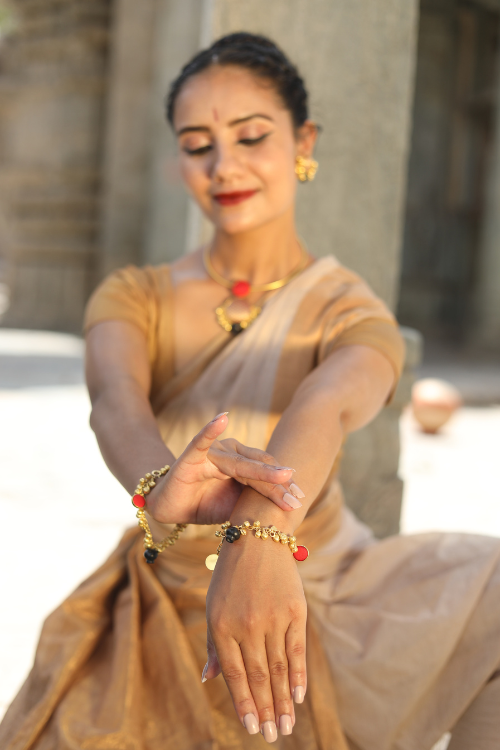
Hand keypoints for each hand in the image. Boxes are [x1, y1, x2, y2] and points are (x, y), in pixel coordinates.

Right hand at [147, 413, 304, 524]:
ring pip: (240, 464)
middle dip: (279, 484)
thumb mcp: (235, 506)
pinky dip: (210, 429)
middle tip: (296, 497)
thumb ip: (254, 501)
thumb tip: (285, 510)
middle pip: (258, 468)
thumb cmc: (205, 503)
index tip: (300, 498)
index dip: (283, 484)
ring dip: (262, 471)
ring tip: (284, 475)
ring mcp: (211, 454)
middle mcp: (229, 454)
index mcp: (241, 462)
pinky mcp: (190, 458)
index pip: (266, 471)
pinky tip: (223, 418)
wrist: (170, 508)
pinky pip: (201, 441)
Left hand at [204, 533, 306, 741]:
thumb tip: (210, 679)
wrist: (257, 538)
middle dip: (266, 710)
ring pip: (279, 669)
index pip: (234, 675)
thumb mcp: (214, 606)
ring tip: (286, 726)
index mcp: (222, 626)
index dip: (244, 703)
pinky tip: (298, 696)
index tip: (251, 728)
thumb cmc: (231, 575)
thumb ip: (214, 644)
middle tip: (272, 736)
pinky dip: (298, 675)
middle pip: (259, 677)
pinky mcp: (294, 610)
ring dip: (283, 701)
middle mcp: (246, 625)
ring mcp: (272, 618)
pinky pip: (296, 650)